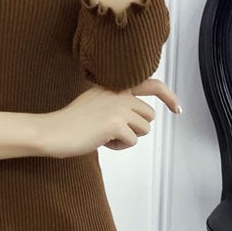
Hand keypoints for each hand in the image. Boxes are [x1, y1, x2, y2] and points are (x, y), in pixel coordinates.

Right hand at [41, 77, 180, 158]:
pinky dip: (119, 146)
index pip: (151, 84)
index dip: (168, 96)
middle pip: (149, 114)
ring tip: (106, 135)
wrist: (53, 131)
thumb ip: (117, 102)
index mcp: (114, 85)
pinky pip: (132, 141)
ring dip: (128, 137)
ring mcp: (118, 107)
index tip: (177, 109)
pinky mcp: (116, 124)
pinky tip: (102, 142)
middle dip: (137, 127)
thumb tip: (139, 116)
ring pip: (144, 128)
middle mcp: (119, 93)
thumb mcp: (95, 101)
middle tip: (115, 132)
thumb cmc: (71, 121)